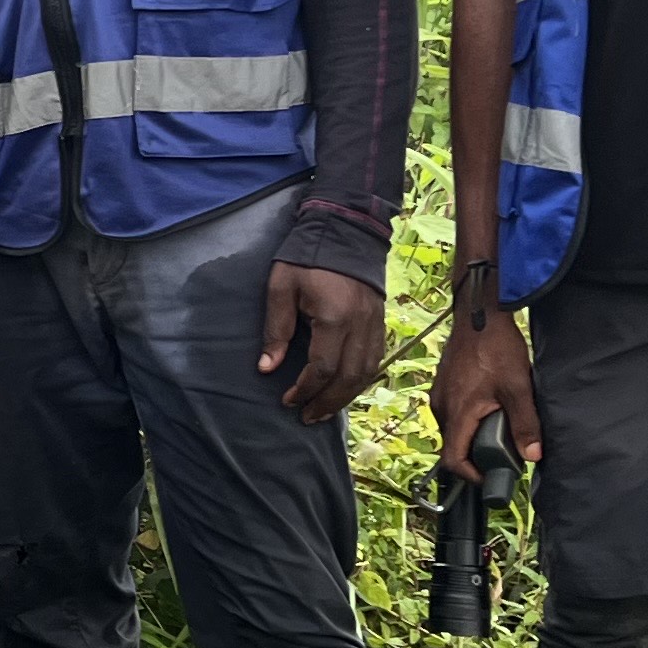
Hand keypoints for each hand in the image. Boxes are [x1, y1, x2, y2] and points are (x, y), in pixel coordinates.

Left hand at [259, 261, 388, 424]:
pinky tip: (345, 389)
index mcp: (335, 316)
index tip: (287, 400)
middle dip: (327, 402)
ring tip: (324, 411)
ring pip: (367, 373)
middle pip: (349, 378)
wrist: (345, 230)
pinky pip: (376, 360)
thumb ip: (276, 329)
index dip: (305, 389)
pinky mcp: (381, 321)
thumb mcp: (281, 287)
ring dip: (345, 397)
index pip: (323, 368)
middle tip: (307, 417)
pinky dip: (360, 380)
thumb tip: (267, 367)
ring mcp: (375, 323)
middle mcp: (360, 325)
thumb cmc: (306, 256)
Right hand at [431, 306, 543, 473]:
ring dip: (472, 435)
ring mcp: (439, 395)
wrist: (479, 314)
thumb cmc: (496, 348)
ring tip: (499, 427)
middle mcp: (441, 407)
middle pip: (453, 446)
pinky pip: (452, 412)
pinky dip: (468, 419)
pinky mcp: (442, 384)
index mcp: (457, 412)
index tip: (491, 476)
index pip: (452, 460)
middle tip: (504, 452)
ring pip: (453, 429)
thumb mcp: (517, 387)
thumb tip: (532, 456)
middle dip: (476, 455)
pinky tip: (489, 407)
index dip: (471, 476)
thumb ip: (525, 424)